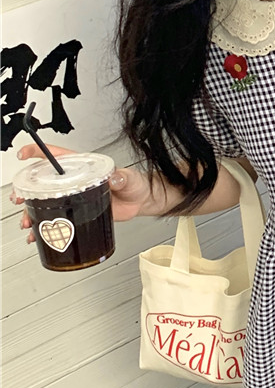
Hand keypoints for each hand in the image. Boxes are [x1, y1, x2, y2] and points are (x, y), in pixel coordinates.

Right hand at [11, 144, 150, 243]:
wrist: (141, 202)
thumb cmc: (136, 185)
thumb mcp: (130, 178)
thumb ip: (123, 177)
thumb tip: (116, 178)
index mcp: (84, 167)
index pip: (57, 155)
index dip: (38, 152)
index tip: (25, 155)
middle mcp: (76, 181)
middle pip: (44, 181)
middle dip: (27, 189)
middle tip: (19, 198)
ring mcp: (75, 197)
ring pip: (46, 201)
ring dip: (32, 211)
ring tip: (27, 222)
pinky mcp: (78, 212)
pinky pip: (57, 218)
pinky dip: (45, 227)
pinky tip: (38, 234)